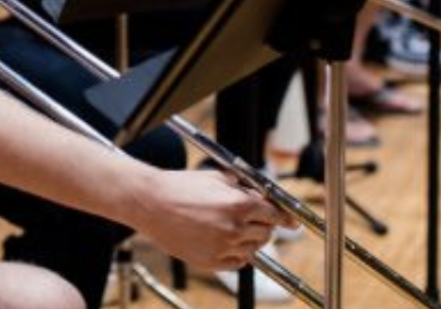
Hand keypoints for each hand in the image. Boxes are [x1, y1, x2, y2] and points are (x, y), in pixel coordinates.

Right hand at [136, 169, 292, 272]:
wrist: (150, 203)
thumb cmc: (179, 186)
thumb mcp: (215, 177)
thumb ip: (242, 188)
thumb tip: (261, 196)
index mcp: (238, 204)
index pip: (274, 214)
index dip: (283, 216)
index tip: (290, 221)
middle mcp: (234, 228)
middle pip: (266, 232)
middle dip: (264, 224)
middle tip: (253, 218)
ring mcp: (222, 247)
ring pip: (253, 248)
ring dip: (250, 238)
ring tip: (231, 227)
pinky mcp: (210, 262)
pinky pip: (238, 262)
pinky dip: (237, 254)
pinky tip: (226, 242)